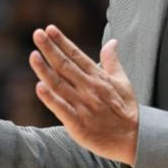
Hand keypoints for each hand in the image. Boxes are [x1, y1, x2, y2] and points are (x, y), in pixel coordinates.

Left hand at [29, 25, 138, 165]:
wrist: (134, 139)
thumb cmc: (127, 110)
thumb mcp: (123, 81)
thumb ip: (112, 61)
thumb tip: (112, 42)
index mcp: (98, 78)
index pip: (77, 55)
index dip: (62, 42)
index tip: (49, 29)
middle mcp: (89, 89)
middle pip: (65, 66)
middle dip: (50, 49)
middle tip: (37, 34)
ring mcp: (82, 106)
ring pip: (59, 85)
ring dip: (45, 70)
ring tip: (33, 55)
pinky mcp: (78, 124)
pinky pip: (61, 109)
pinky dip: (50, 99)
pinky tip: (39, 87)